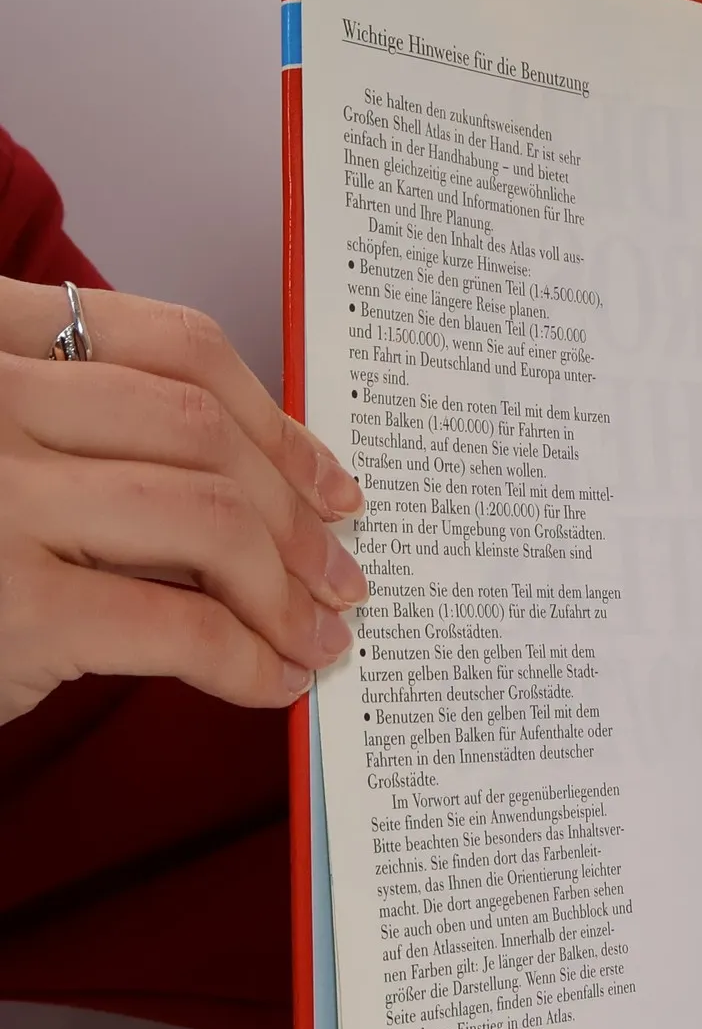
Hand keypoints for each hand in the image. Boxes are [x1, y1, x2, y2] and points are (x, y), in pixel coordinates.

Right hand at [0, 277, 366, 725]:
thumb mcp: (9, 463)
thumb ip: (104, 450)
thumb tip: (280, 499)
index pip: (174, 345)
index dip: (276, 420)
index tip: (332, 481)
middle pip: (204, 431)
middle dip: (297, 512)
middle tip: (342, 574)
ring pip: (207, 517)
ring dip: (288, 589)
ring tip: (321, 634)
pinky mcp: (10, 608)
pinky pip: (178, 628)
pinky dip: (248, 659)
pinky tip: (273, 682)